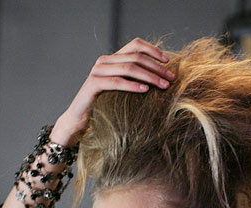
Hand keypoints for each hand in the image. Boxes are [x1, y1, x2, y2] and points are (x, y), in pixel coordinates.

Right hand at [51, 37, 174, 145]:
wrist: (80, 119)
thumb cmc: (105, 105)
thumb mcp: (123, 90)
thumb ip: (135, 80)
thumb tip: (162, 78)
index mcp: (113, 58)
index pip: (135, 44)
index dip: (153, 50)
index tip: (168, 61)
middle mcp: (105, 61)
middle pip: (136, 57)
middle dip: (156, 67)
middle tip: (171, 78)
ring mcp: (97, 71)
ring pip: (129, 68)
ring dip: (149, 76)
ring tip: (163, 85)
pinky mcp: (93, 84)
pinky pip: (116, 82)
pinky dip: (132, 85)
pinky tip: (145, 90)